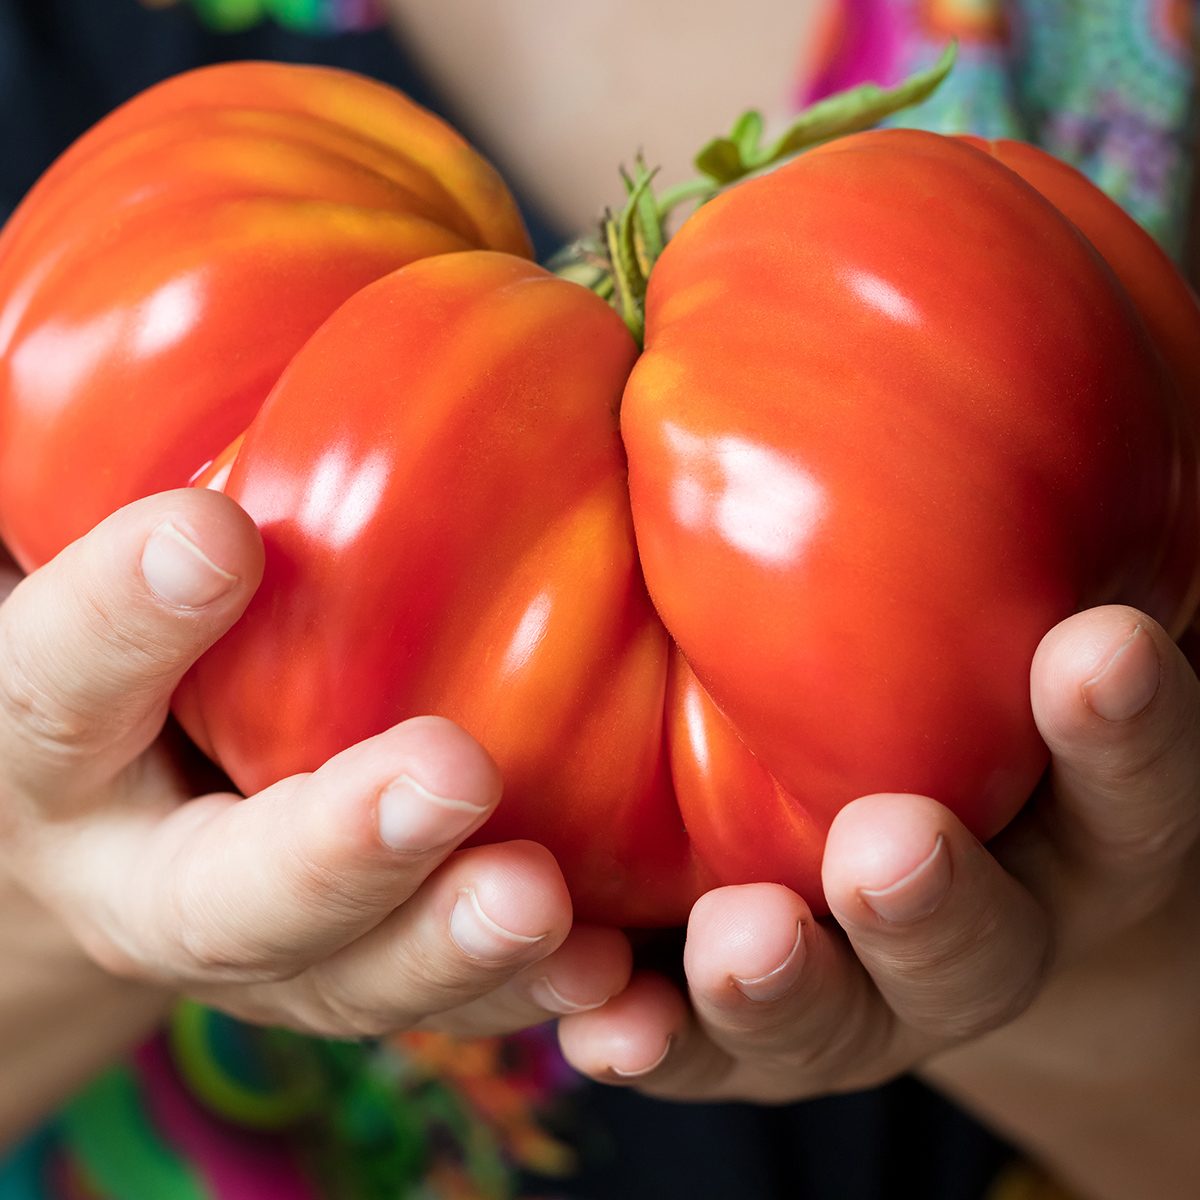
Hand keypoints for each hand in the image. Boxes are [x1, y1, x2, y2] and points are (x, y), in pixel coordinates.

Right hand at [0, 489, 629, 1043]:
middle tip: (442, 779)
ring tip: (547, 907)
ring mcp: (273, 949)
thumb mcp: (102, 555)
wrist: (113, 813)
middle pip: (222, 899)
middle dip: (332, 850)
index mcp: (52, 751)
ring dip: (455, 952)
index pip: (57, 689)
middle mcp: (154, 877)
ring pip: (352, 983)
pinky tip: (614, 973)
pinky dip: (529, 998)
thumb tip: (297, 293)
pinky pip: (447, 1006)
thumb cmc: (125, 643)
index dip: (120, 623)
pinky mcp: (367, 970)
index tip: (213, 531)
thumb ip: (150, 487)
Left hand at [557, 605, 1199, 1198]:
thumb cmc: (948, 705)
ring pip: (844, 1018)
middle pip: (984, 938)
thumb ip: (958, 543)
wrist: (923, 876)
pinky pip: (702, 1053)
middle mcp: (980, 923)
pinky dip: (657, 1038)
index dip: (1125, 731)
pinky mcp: (747, 1030)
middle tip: (890, 847)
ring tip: (735, 942)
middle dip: (940, 898)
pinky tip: (602, 1022)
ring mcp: (863, 997)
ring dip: (790, 986)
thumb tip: (847, 319)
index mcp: (1070, 827)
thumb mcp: (983, 630)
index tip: (1098, 645)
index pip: (1128, 783)